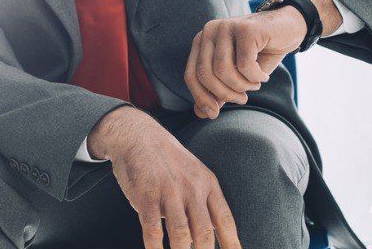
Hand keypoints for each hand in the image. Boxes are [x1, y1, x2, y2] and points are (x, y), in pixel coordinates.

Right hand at [87, 106, 241, 248]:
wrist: (139, 135)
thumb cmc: (168, 162)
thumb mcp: (194, 175)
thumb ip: (203, 204)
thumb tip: (209, 237)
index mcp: (208, 184)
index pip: (225, 220)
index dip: (232, 243)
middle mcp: (192, 187)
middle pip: (205, 231)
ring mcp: (169, 191)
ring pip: (181, 233)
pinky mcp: (146, 194)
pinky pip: (152, 229)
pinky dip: (155, 248)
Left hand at [183, 4, 308, 119]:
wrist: (289, 29)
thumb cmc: (260, 54)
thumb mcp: (236, 76)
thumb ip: (216, 91)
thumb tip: (200, 113)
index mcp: (202, 41)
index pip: (191, 75)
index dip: (201, 98)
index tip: (214, 114)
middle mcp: (210, 30)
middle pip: (205, 74)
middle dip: (224, 94)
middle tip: (242, 99)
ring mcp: (227, 26)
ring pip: (223, 70)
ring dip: (241, 85)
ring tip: (254, 85)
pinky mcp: (246, 29)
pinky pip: (244, 64)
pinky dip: (255, 77)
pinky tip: (263, 75)